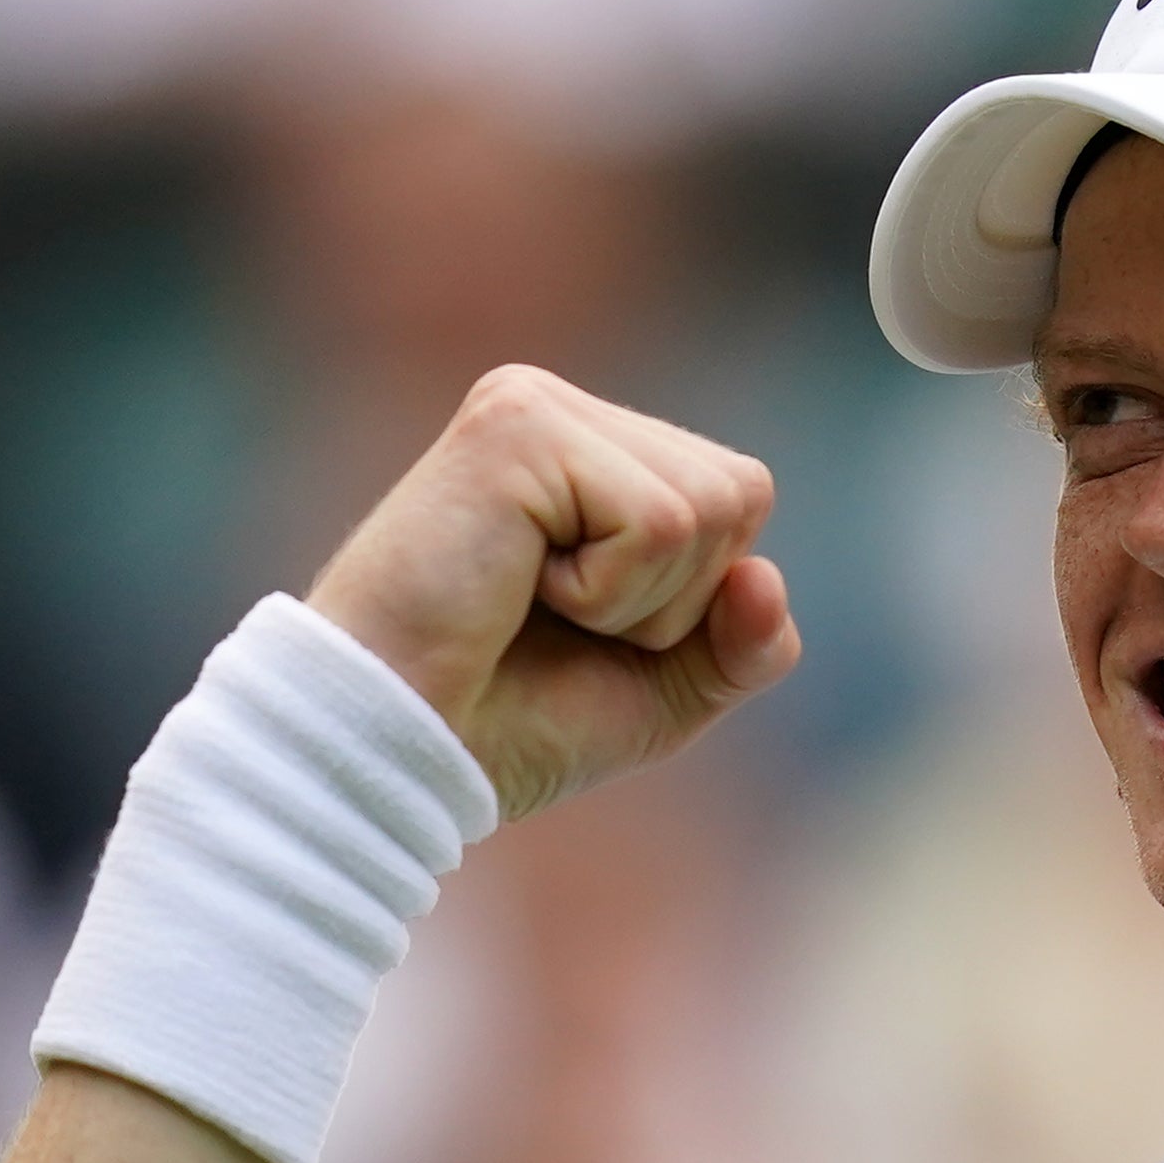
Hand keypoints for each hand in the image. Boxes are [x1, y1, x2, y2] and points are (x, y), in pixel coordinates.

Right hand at [307, 366, 798, 818]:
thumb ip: (743, 641)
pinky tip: (516, 590)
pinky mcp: (517, 427)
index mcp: (590, 449)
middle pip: (739, 493)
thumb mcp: (664, 690)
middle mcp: (563, 410)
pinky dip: (606, 593)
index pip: (739, 496)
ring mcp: (536, 408)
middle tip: (555, 622)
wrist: (398, 754)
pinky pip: (658, 522)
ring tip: (532, 606)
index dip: (696, 600)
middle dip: (674, 600)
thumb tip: (765, 577)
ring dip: (636, 601)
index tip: (583, 630)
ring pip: (707, 506)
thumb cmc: (507, 723)